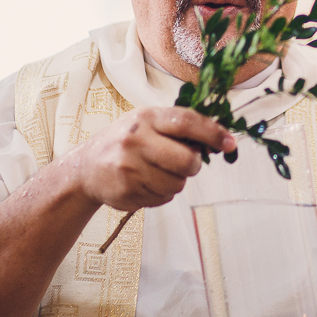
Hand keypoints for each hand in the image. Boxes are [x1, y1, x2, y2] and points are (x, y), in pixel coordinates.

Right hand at [68, 107, 236, 211]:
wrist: (86, 168)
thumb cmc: (124, 141)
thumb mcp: (146, 122)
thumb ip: (177, 127)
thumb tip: (218, 138)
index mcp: (145, 118)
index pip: (186, 122)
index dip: (212, 133)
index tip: (230, 143)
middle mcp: (136, 141)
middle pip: (186, 161)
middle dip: (193, 165)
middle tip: (185, 162)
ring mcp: (129, 168)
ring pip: (177, 184)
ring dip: (175, 181)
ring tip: (156, 171)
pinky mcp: (126, 192)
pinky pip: (162, 199)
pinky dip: (160, 194)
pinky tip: (144, 183)